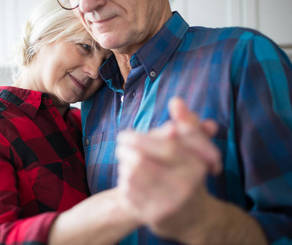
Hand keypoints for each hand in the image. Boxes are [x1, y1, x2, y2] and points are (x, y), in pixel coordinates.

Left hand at [116, 97, 221, 240]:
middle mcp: (184, 187)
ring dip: (124, 165)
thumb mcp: (195, 150)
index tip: (124, 135)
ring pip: (132, 177)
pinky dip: (124, 183)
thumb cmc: (191, 174)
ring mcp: (168, 205)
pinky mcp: (154, 218)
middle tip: (121, 146)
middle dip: (126, 151)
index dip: (141, 138)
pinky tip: (128, 179)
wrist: (195, 218)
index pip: (166, 146)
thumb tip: (176, 101)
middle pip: (142, 162)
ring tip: (125, 159)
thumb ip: (187, 124)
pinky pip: (128, 194)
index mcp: (196, 167)